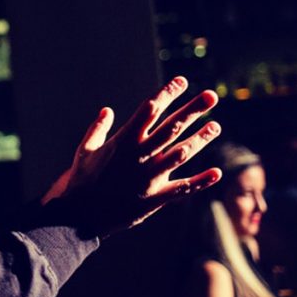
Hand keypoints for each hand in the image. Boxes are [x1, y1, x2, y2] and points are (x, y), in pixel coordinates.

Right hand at [42, 76, 222, 237]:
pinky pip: (182, 189)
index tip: (182, 81)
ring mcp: (149, 176)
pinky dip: (200, 182)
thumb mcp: (85, 150)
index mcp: (124, 140)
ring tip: (215, 126)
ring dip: (200, 139)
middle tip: (211, 96)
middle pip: (172, 127)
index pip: (150, 110)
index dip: (167, 94)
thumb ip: (97, 129)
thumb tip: (107, 111)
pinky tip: (217, 173)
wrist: (79, 215)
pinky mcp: (154, 198)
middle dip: (193, 110)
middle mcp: (140, 155)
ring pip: (181, 153)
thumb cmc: (81, 181)